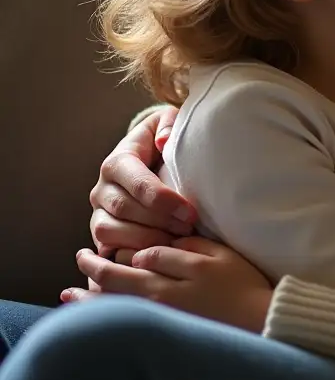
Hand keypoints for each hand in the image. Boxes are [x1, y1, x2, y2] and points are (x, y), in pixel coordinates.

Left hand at [64, 238, 272, 333]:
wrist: (257, 320)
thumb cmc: (241, 283)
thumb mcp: (218, 255)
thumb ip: (185, 248)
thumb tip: (151, 249)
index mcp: (172, 274)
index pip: (133, 257)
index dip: (121, 248)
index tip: (111, 242)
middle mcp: (158, 298)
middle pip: (114, 281)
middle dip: (93, 266)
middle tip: (81, 254)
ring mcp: (156, 318)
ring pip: (112, 305)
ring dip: (87, 296)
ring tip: (69, 291)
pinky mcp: (161, 331)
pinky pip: (123, 321)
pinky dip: (101, 316)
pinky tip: (92, 312)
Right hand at [89, 108, 194, 261]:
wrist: (148, 158)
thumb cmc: (163, 141)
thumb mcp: (168, 122)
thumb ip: (168, 125)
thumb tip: (164, 140)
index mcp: (117, 161)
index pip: (136, 183)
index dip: (163, 200)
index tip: (189, 212)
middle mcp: (101, 188)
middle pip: (124, 210)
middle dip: (158, 221)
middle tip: (188, 228)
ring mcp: (98, 213)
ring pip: (110, 232)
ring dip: (145, 240)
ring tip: (176, 242)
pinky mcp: (101, 234)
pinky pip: (108, 250)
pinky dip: (130, 256)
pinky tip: (157, 257)